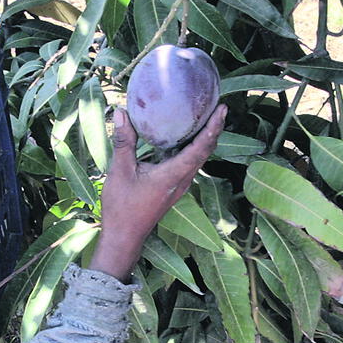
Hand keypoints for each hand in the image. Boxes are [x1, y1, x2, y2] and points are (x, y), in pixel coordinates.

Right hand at [88, 104, 226, 281]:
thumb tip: (121, 112)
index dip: (213, 127)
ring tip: (207, 116)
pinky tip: (184, 136)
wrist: (124, 237)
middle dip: (214, 128)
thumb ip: (124, 141)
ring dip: (205, 137)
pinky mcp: (174, 187)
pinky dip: (193, 147)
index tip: (223, 109)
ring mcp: (180, 185)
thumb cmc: (122, 207)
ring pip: (199, 158)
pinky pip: (189, 163)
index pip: (201, 147)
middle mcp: (183, 180)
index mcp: (174, 175)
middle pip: (206, 150)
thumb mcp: (120, 171)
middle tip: (219, 106)